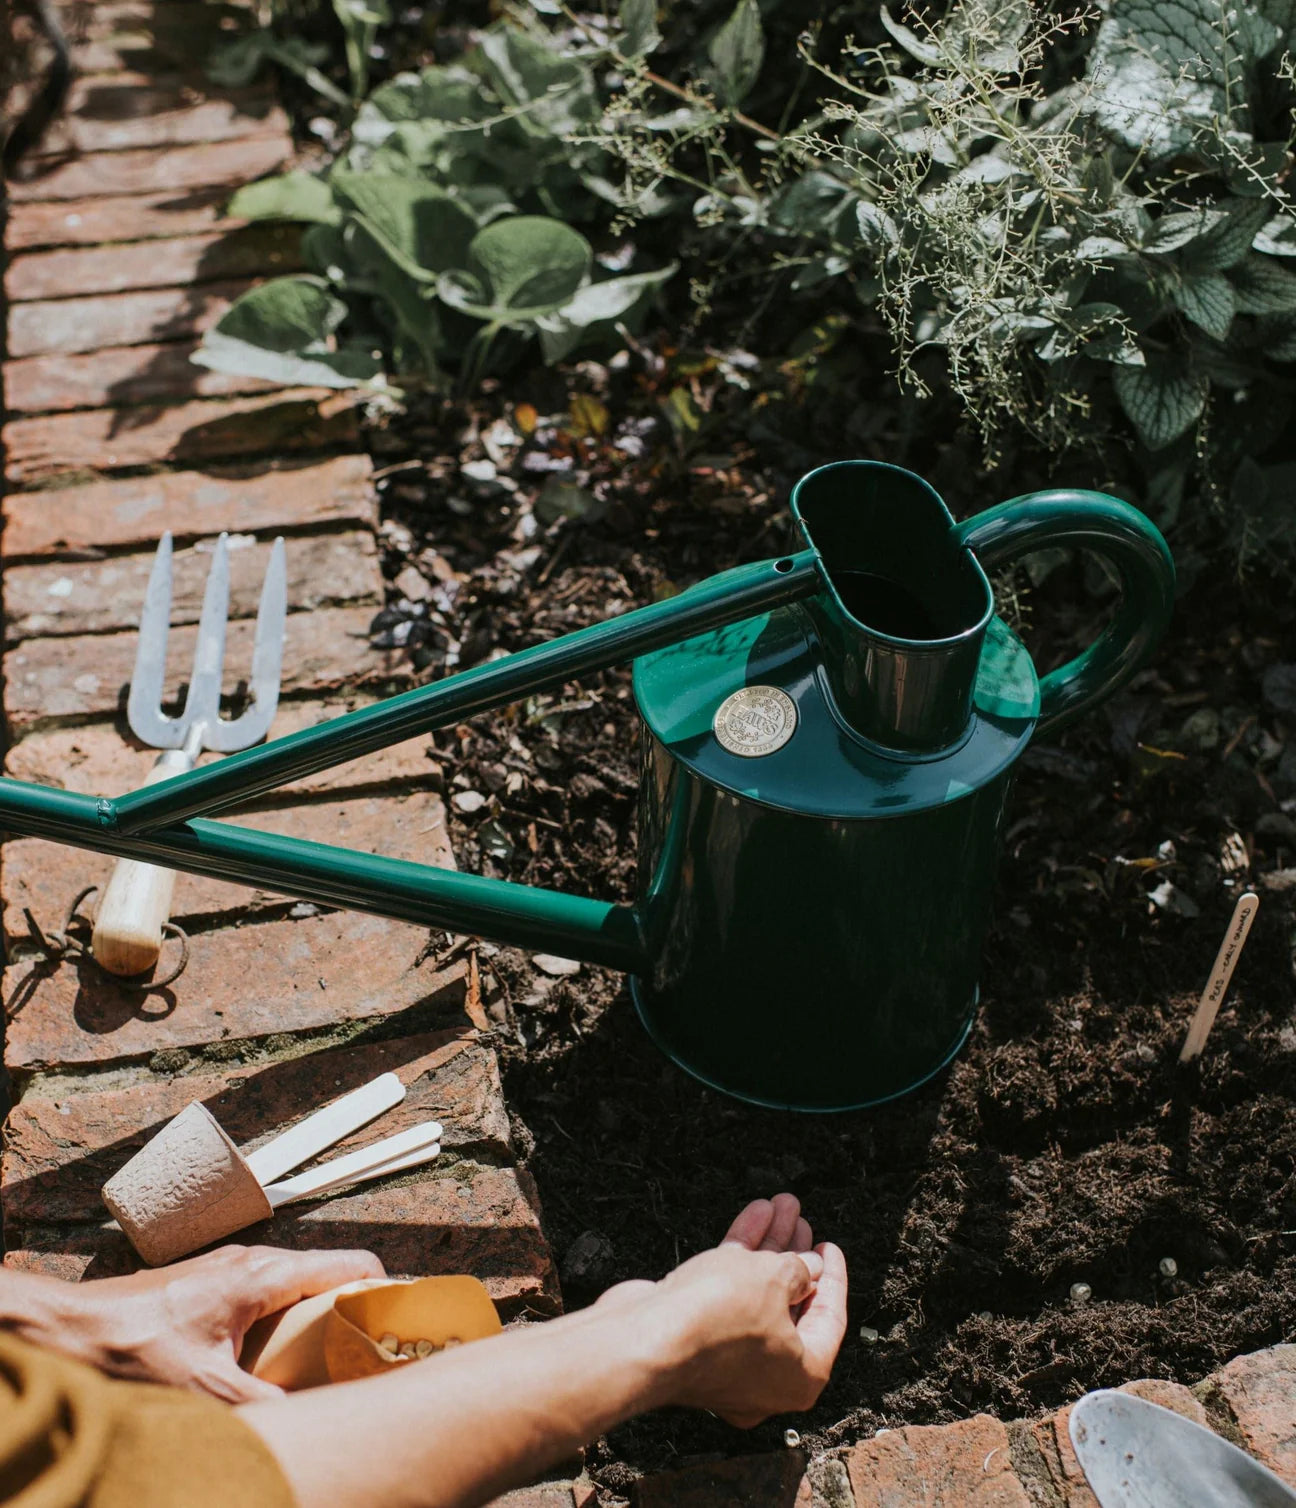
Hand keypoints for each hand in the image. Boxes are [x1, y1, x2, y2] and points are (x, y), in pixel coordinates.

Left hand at [69, 1245, 383, 1401]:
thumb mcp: (206, 1389)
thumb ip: (264, 1402)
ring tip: (331, 1355)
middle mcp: (254, 1261)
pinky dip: (287, 1316)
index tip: (402, 1320)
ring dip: (318, 1314)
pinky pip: (269, 1291)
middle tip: (372, 1348)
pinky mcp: (213, 1282)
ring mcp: (232, 1268)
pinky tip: (278, 1354)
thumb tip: (308, 1419)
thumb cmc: (134, 1347)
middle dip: (355, 1307)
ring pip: (297, 1282)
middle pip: (327, 1273)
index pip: (349, 1264)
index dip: (384, 1288)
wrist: (73, 1327)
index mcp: (264, 1275)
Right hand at [653, 1193, 847, 1426]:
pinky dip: (739, 1257)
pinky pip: (727, 1294)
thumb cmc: (716, 1319)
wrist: (644, 1338)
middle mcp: (767, 1376)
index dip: (834, 1277)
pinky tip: (752, 1214)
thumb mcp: (773, 1280)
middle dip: (794, 1253)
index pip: (829, 1319)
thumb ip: (796, 1269)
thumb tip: (806, 1268)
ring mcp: (728, 1359)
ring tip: (778, 1205)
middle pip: (790, 1304)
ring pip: (756, 1295)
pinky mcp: (697, 1339)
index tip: (830, 1247)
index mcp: (800, 1376)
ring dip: (767, 1247)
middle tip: (800, 1220)